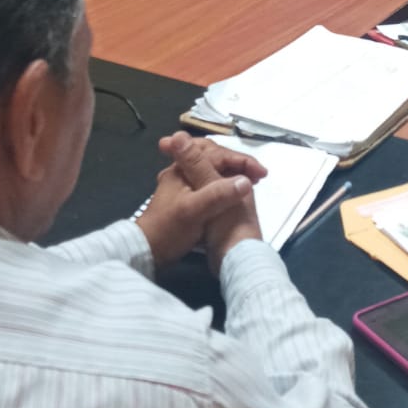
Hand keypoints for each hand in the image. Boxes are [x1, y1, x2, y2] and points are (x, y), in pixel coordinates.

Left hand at [133, 133, 264, 270]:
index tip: (262, 174)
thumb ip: (218, 194)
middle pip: (214, 157)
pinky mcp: (185, 198)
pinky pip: (209, 183)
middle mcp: (181, 171)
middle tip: (257, 175)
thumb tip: (245, 181)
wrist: (146, 253)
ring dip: (231, 172)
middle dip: (237, 162)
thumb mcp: (194, 210)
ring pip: (211, 169)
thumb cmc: (169, 230)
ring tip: (250, 182)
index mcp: (182, 167)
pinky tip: (232, 194)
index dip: (242, 161)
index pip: (217, 154)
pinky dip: (224, 184)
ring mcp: (183, 185)